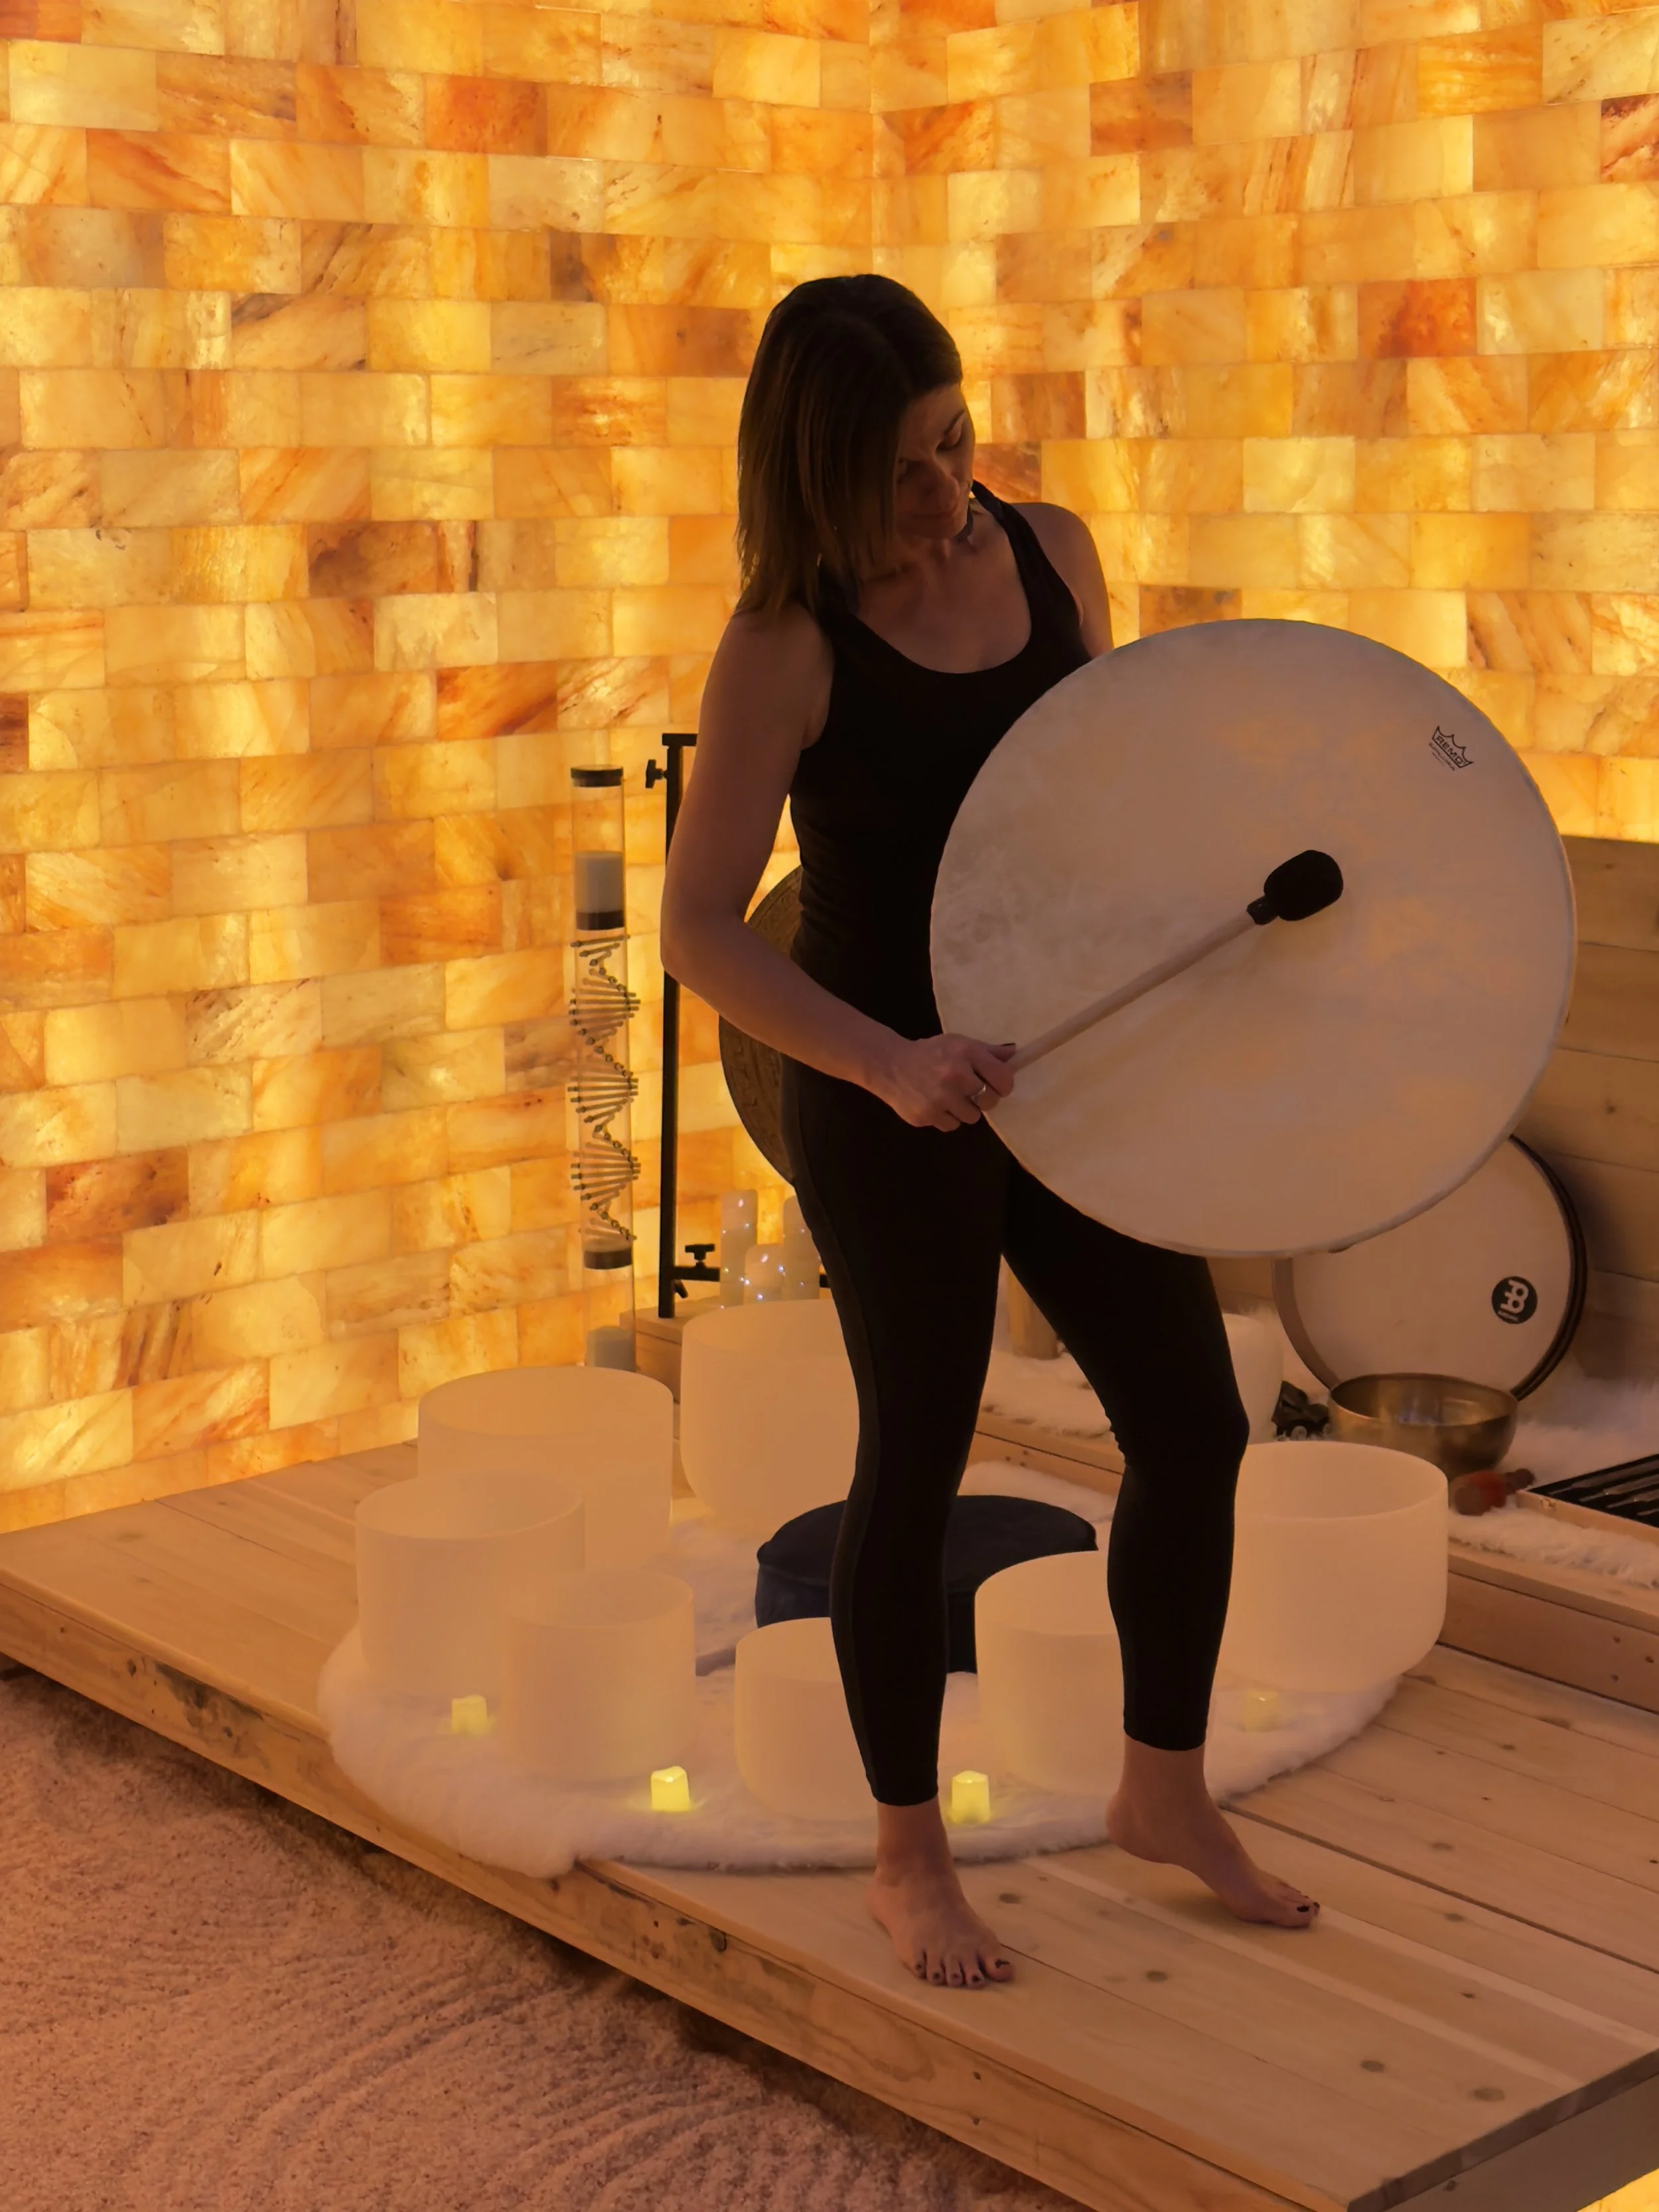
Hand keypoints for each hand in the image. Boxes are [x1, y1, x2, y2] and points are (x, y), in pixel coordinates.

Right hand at [870, 1033, 1015, 1131]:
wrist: (890, 1065)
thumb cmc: (929, 1054)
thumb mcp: (958, 1044)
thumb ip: (987, 1051)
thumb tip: (1014, 1054)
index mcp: (966, 1053)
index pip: (1003, 1078)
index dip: (1004, 1085)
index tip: (997, 1085)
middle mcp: (955, 1075)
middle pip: (990, 1101)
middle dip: (983, 1098)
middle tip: (970, 1091)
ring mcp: (940, 1098)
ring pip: (972, 1117)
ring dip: (964, 1109)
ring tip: (950, 1097)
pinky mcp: (927, 1115)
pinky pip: (952, 1125)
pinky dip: (947, 1117)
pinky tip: (936, 1104)